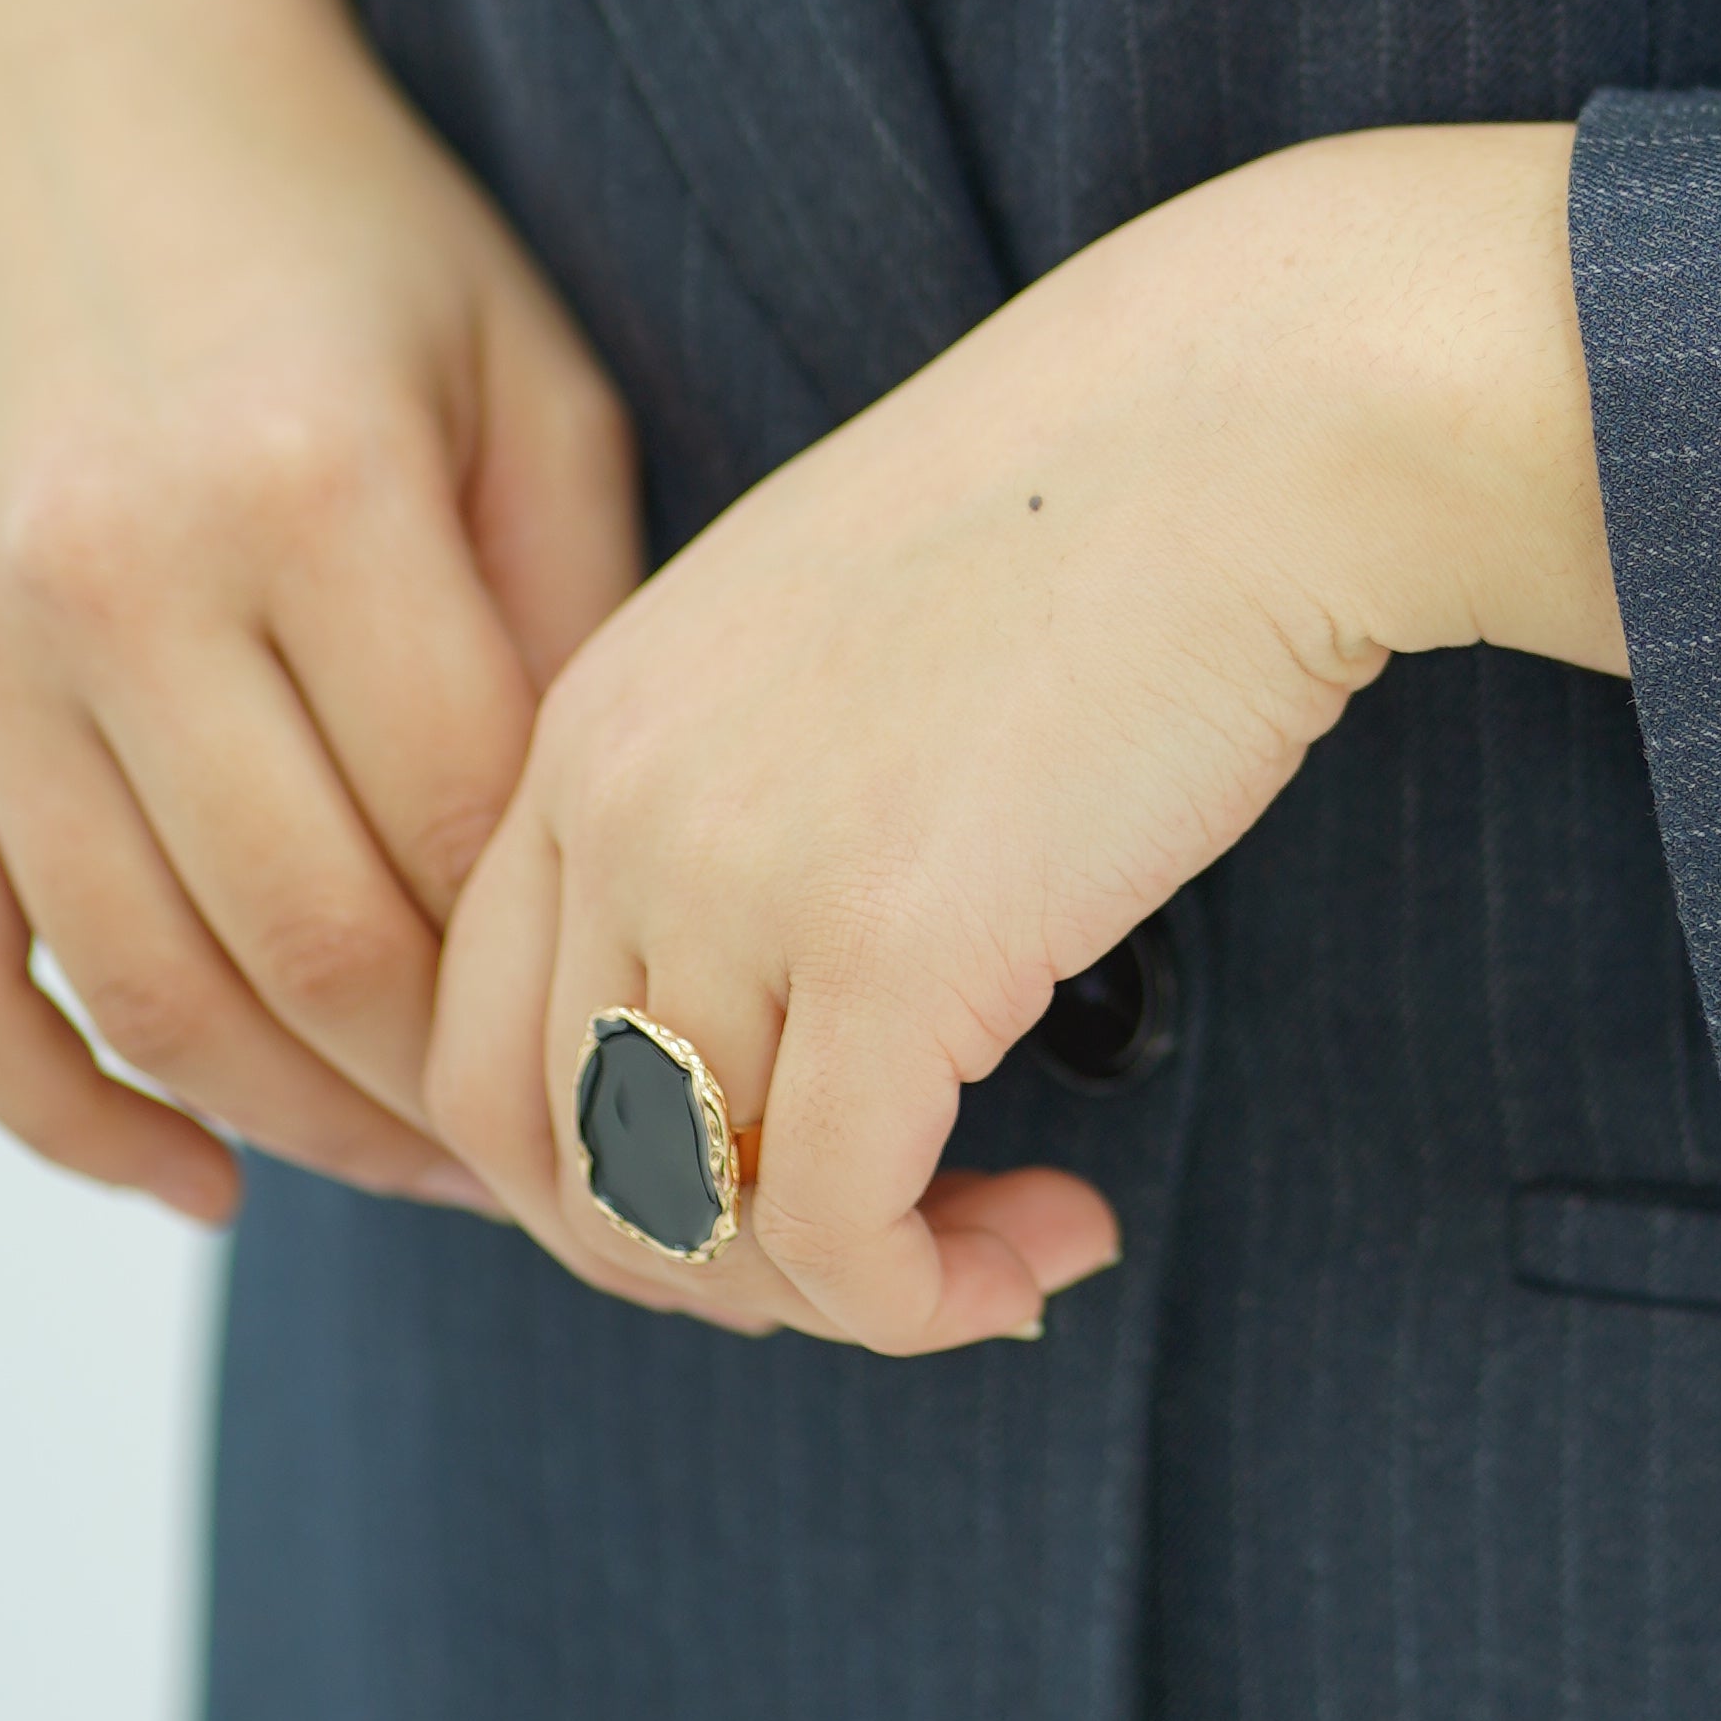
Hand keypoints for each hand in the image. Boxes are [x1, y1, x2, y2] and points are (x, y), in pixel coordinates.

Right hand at [0, 0, 643, 1223]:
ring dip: (288, 1122)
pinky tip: (193, 1173)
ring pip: (135, 988)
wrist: (87, 78)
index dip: (562, 974)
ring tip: (418, 1162)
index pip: (456, 827)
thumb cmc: (359, 231)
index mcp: (310, 482)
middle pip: (301, 941)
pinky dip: (60, 1113)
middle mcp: (116, 575)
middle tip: (568, 1153)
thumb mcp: (529, 371)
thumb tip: (622, 878)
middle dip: (447, 1091)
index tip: (665, 1044)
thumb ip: (576, 615)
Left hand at [423, 125, 1625, 1348]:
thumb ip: (754, 813)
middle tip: (884, 1258)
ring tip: (1001, 1253)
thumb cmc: (1095, 526)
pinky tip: (1062, 1240)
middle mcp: (616, 806)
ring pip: (690, 1218)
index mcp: (586, 724)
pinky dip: (938, 1297)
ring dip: (847, 1294)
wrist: (1247, 424)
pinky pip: (840, 1232)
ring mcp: (732, 878)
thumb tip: (779, 1035)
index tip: (779, 1189)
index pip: (473, 1045)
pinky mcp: (885, 951)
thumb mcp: (838, 660)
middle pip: (553, 1161)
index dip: (609, 1176)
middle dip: (710, 1263)